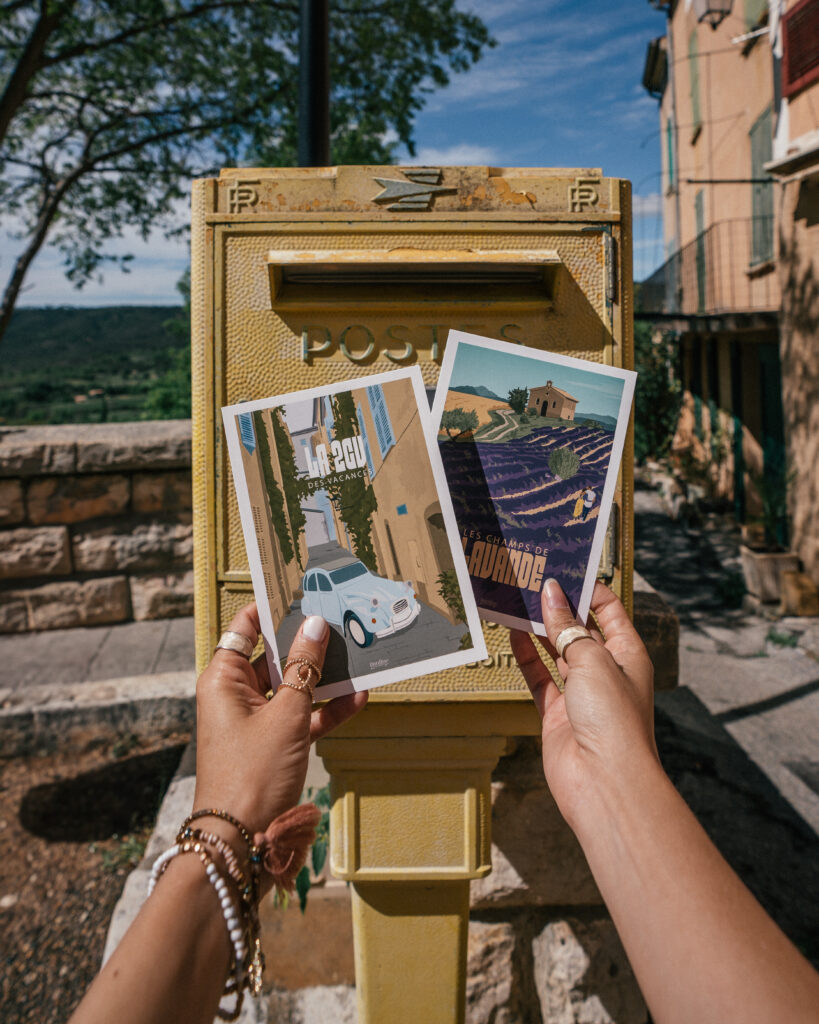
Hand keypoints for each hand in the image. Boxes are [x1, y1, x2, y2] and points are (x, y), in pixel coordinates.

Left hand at [192, 603, 367, 839]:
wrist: (241, 839)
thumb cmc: (252, 772)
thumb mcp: (286, 715)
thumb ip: (305, 669)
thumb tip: (316, 625)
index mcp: (223, 678)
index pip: (246, 628)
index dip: (272, 608)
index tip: (303, 590)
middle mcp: (236, 694)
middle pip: (275, 656)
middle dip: (309, 642)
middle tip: (342, 618)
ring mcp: (256, 720)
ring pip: (294, 686)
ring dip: (325, 677)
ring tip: (359, 655)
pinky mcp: (275, 744)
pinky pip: (303, 717)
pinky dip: (327, 710)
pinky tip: (359, 699)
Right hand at [510, 579, 656, 830]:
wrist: (604, 781)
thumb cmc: (614, 720)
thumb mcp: (593, 660)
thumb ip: (568, 627)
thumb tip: (551, 594)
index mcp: (629, 656)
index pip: (610, 612)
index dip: (588, 589)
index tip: (563, 567)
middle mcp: (607, 673)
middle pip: (581, 630)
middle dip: (560, 606)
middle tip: (533, 579)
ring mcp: (581, 694)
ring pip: (556, 652)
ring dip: (539, 629)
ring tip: (517, 600)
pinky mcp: (557, 714)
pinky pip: (539, 678)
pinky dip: (526, 657)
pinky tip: (513, 634)